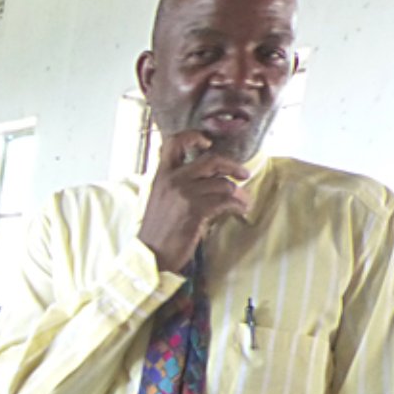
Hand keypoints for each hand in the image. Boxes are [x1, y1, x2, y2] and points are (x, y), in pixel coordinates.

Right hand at [136, 130, 252, 272]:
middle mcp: (172, 180)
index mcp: (161, 175)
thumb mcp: (161, 200)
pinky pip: (225, 201)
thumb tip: (208, 177)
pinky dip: (237, 205)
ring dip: (238, 193)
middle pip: (211, 160)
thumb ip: (177, 184)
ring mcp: (184, 195)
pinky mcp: (195, 210)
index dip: (193, 137)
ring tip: (243, 201)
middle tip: (243, 174)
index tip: (207, 144)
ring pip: (223, 184)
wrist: (150, 255)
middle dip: (232, 166)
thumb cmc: (157, 231)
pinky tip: (240, 210)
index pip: (174, 142)